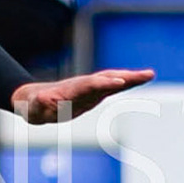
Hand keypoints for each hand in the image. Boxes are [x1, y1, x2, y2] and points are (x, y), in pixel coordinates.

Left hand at [11, 69, 153, 124]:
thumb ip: (38, 104)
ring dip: (130, 78)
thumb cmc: (33, 106)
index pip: (90, 86)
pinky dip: (127, 82)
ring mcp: (90, 89)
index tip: (119, 82)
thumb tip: (41, 98)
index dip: (104, 84)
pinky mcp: (94, 94)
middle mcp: (83, 86)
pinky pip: (113, 86)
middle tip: (146, 74)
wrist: (34, 100)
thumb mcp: (33, 108)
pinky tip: (143, 78)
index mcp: (70, 90)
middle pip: (106, 79)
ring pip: (112, 80)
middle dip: (125, 77)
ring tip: (150, 74)